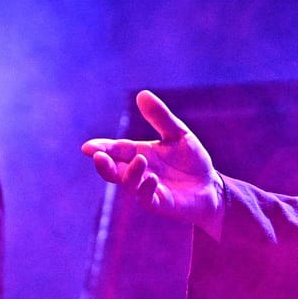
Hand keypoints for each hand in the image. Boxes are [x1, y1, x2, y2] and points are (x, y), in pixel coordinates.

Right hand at [80, 90, 224, 233]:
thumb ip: (160, 117)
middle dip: (104, 164)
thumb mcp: (178, 134)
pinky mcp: (159, 203)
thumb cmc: (191, 160)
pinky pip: (146, 199)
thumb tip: (142, 94)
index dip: (102, 148)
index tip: (87, 147)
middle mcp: (138, 172)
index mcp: (139, 153)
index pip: (116, 149)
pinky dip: (146, 188)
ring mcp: (146, 189)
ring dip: (129, 173)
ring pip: (128, 184)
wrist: (210, 186)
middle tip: (97, 156)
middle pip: (113, 170)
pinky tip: (152, 178)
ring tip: (140, 160)